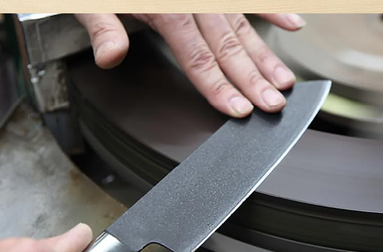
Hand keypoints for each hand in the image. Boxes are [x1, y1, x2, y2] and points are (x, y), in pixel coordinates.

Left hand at [76, 13, 304, 116]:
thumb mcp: (91, 0)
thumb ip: (103, 26)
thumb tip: (111, 57)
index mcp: (164, 7)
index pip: (196, 56)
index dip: (218, 85)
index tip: (238, 109)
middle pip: (227, 43)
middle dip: (252, 78)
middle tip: (273, 105)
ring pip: (241, 23)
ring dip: (265, 54)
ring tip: (285, 80)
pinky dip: (270, 9)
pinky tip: (291, 24)